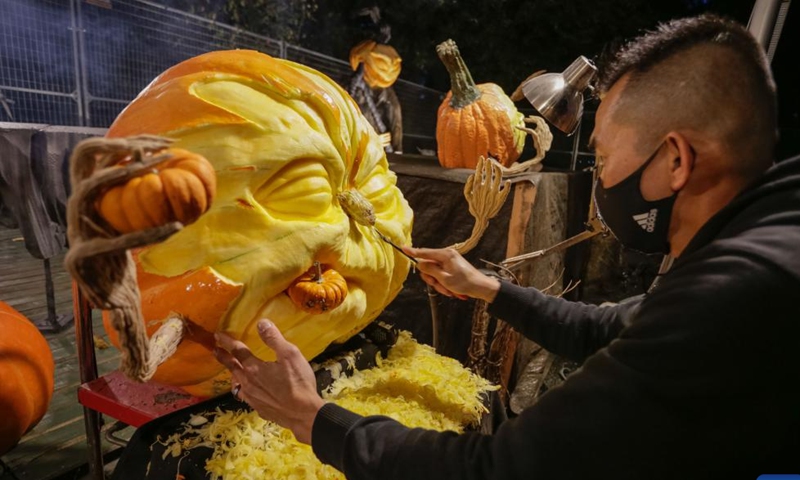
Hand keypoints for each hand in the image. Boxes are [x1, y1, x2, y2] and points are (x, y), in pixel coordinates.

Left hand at [214, 319, 324, 444]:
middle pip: (232, 367)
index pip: (238, 351)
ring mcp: (252, 398)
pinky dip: (243, 389)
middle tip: (215, 350)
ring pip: (237, 384)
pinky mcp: (259, 409)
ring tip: (232, 371)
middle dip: (223, 357)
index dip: (228, 341)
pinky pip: (246, 396)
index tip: (218, 335)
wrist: (303, 414)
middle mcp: (248, 383)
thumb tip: (261, 322)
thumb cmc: (298, 383)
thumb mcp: (290, 355)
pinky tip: (249, 391)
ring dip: (233, 374)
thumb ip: (274, 338)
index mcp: (254, 368)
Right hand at [403, 246, 499, 302]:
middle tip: (440, 286)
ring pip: (434, 274)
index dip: (413, 252)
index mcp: (445, 255)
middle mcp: (446, 256)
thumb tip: (420, 263)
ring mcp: (449, 263)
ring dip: (439, 284)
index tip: (402, 248)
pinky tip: (452, 290)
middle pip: (428, 266)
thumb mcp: (445, 278)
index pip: (425, 252)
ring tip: (449, 290)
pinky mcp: (451, 269)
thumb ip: (430, 269)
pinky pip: (441, 276)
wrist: (481, 288)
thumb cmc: (465, 282)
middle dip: (432, 279)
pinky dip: (444, 285)